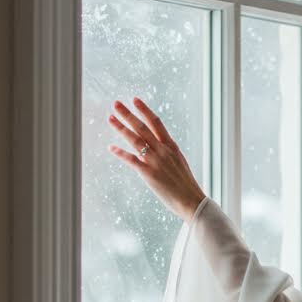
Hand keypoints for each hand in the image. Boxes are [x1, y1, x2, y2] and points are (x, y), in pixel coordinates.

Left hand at [107, 97, 205, 221]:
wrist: (191, 201)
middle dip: (128, 114)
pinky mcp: (149, 173)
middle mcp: (163, 150)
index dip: (144, 110)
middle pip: (142, 127)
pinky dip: (120, 153)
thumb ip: (166, 153)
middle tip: (116, 104)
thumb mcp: (179, 163)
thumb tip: (154, 148)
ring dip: (121, 128)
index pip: (156, 122)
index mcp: (171, 146)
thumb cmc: (185, 185)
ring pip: (135, 139)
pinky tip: (111, 148)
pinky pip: (131, 160)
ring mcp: (156, 161)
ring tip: (110, 118)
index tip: (135, 100)